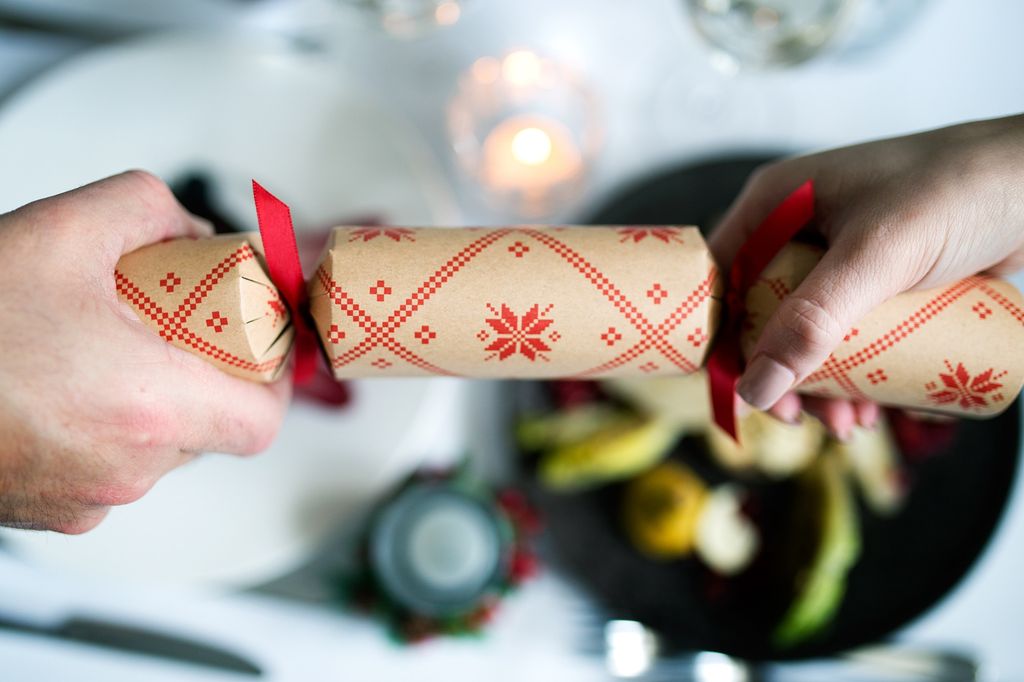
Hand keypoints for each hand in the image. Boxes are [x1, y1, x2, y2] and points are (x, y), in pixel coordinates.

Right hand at [0, 171, 291, 533]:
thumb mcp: (61, 228)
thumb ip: (147, 207)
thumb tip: (192, 228)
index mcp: (147, 406)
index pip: (261, 421)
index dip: (274, 384)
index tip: (267, 352)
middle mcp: (124, 467)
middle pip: (210, 431)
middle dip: (207, 378)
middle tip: (184, 331)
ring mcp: (83, 498)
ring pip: (156, 451)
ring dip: (153, 402)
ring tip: (115, 350)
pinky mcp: (46, 512)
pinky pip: (105, 470)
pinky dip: (105, 428)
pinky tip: (69, 386)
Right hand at [709, 115, 1023, 436]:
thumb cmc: (959, 190)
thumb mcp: (878, 257)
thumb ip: (814, 320)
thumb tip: (756, 390)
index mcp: (777, 205)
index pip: (723, 278)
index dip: (721, 337)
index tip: (742, 390)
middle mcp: (800, 230)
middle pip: (763, 317)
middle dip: (785, 376)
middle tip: (808, 421)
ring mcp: (842, 258)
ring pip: (809, 335)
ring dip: (824, 387)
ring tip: (857, 425)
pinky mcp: (880, 280)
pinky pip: (852, 335)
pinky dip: (860, 374)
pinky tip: (880, 403)